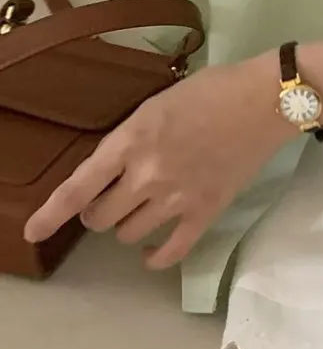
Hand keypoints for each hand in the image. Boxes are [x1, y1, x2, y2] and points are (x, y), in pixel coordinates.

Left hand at [24, 55, 288, 270]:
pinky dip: (155, 257)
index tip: (33, 232)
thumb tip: (112, 170)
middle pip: (100, 217)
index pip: (79, 187)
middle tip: (112, 199)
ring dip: (126, 227)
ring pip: (128, 234)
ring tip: (139, 213)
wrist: (264, 101)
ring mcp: (177, 198)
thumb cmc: (211, 91)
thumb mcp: (154, 106)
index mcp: (131, 141)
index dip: (50, 214)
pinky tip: (150, 252)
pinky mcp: (206, 212)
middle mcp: (148, 175)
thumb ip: (128, 140)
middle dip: (99, 211)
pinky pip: (171, 251)